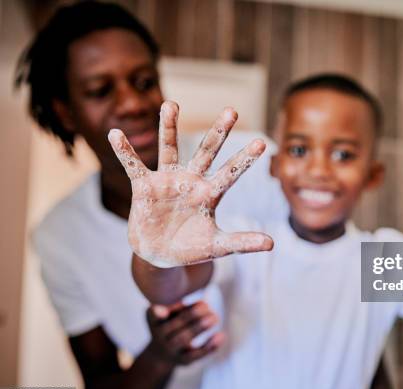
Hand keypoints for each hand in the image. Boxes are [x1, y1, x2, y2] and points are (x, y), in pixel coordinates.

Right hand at [108, 101, 273, 266]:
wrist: (160, 255)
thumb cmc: (191, 247)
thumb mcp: (217, 246)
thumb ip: (242, 242)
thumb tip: (272, 243)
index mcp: (210, 193)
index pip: (231, 172)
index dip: (245, 158)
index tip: (262, 142)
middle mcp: (191, 180)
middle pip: (207, 151)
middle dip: (219, 132)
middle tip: (232, 111)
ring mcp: (167, 181)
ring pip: (169, 149)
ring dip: (169, 128)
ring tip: (171, 104)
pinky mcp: (144, 187)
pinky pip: (134, 166)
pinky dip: (125, 152)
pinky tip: (116, 134)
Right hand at [147, 300, 223, 365]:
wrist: (161, 354)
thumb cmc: (170, 324)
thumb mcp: (170, 313)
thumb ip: (183, 307)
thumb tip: (203, 305)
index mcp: (153, 320)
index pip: (154, 314)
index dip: (163, 311)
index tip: (169, 309)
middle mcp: (158, 336)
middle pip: (176, 324)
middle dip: (193, 315)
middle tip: (208, 307)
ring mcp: (170, 350)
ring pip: (184, 338)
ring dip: (200, 327)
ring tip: (215, 318)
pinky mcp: (182, 361)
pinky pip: (196, 354)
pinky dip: (209, 346)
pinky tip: (221, 336)